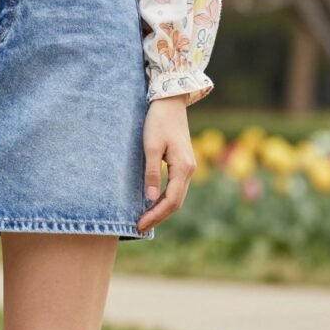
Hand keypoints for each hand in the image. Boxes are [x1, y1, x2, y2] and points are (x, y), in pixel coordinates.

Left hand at [137, 93, 195, 233]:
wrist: (170, 102)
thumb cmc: (158, 121)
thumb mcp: (150, 147)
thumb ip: (151, 173)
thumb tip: (149, 198)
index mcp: (183, 168)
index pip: (170, 201)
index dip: (155, 215)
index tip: (139, 225)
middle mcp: (190, 170)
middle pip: (176, 202)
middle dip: (158, 216)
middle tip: (139, 227)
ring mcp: (188, 166)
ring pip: (177, 196)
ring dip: (162, 209)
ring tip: (145, 218)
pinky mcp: (183, 162)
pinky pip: (176, 187)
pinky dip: (165, 198)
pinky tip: (152, 202)